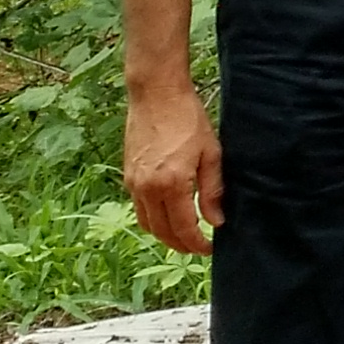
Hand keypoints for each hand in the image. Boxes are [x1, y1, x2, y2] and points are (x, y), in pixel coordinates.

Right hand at [125, 86, 224, 254]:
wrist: (156, 95)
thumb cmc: (188, 119)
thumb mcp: (211, 153)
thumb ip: (212, 190)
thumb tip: (216, 221)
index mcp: (171, 184)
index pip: (183, 227)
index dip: (196, 243)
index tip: (209, 248)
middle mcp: (147, 188)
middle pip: (162, 231)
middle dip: (180, 245)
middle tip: (197, 247)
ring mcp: (134, 183)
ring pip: (147, 223)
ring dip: (164, 235)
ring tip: (184, 236)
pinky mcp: (128, 175)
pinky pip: (138, 208)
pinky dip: (152, 219)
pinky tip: (168, 215)